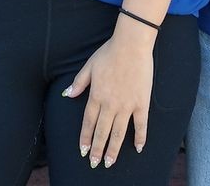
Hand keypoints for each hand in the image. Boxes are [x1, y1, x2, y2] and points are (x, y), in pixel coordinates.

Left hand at [64, 23, 153, 168]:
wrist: (131, 45)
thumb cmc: (109, 52)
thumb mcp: (89, 66)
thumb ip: (79, 83)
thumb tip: (67, 95)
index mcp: (96, 96)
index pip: (88, 122)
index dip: (85, 138)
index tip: (83, 151)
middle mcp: (110, 104)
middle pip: (102, 132)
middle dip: (97, 149)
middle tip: (95, 163)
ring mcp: (126, 105)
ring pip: (118, 133)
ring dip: (113, 149)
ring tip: (110, 162)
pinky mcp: (141, 103)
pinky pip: (141, 124)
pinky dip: (140, 137)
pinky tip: (138, 148)